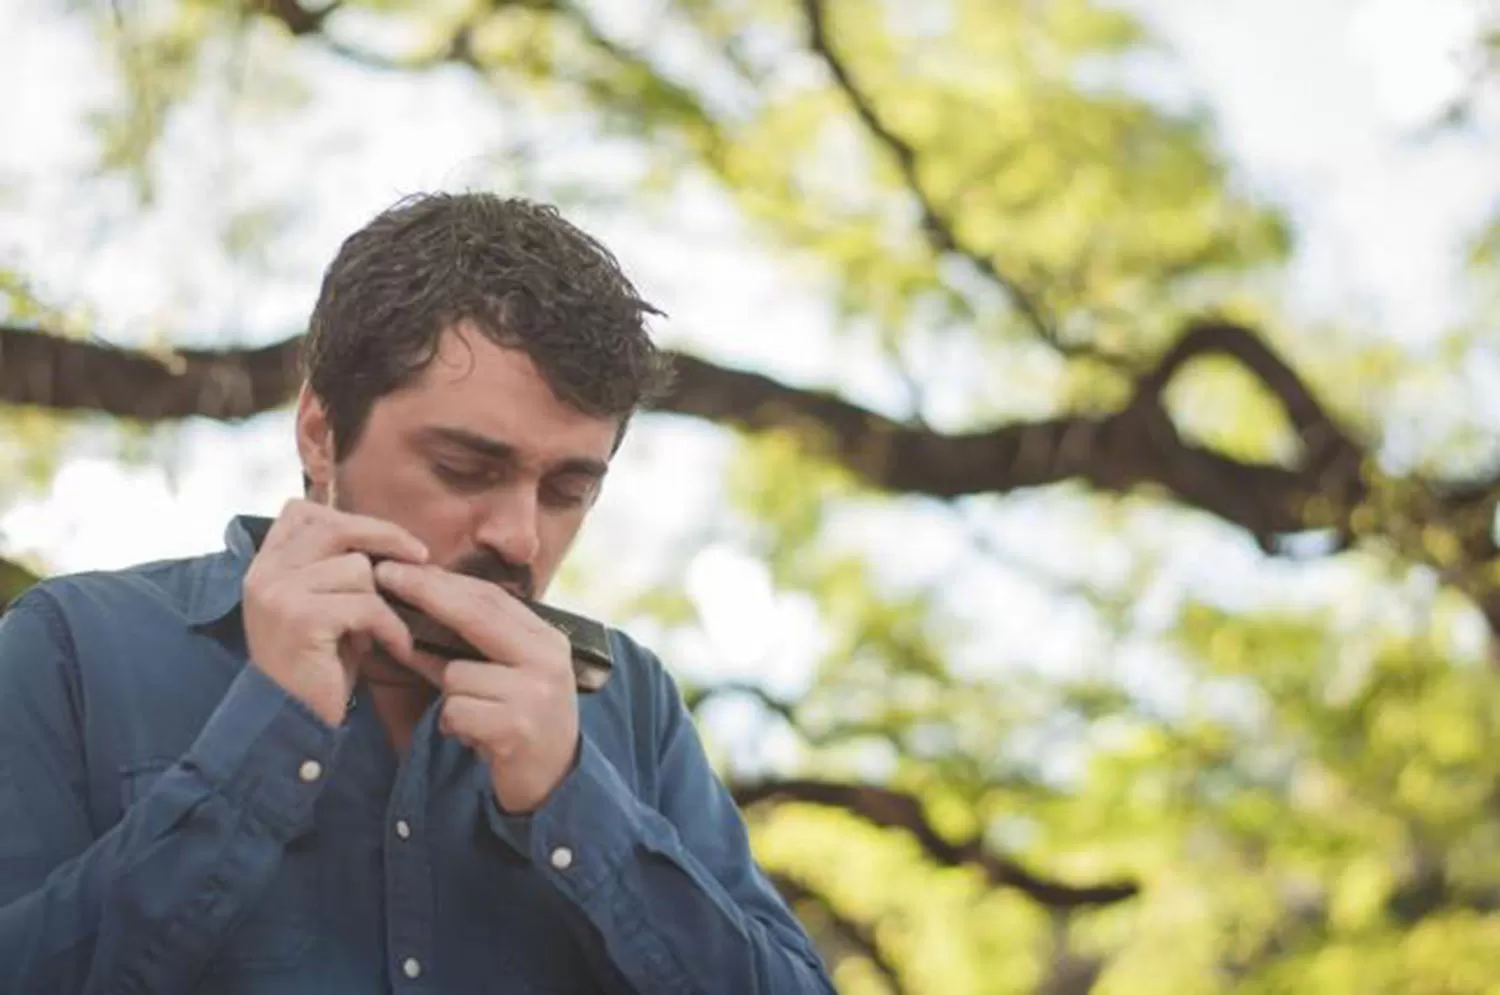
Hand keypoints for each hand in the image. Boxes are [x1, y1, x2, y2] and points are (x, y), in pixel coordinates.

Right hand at [242, 499, 427, 726]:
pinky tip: (391, 648)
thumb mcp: (319, 603)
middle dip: (386, 539)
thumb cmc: (317, 662)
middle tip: (421, 557)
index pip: (303, 511)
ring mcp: (279, 593)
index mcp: (265, 563)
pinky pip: (367, 605)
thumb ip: (333, 565)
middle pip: (336, 527)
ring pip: (358, 569)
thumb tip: (390, 537)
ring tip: (376, 631)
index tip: (388, 539)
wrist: (291, 721)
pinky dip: (389, 628)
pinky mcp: (302, 618)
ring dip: (382, 602)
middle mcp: (264, 572)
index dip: (352, 519)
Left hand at [373, 560, 578, 813]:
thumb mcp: (505, 677)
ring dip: (450, 698)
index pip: (490, 598)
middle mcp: (547, 659)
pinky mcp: (517, 727)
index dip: (442, 581)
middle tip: (386, 577)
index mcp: (546, 640)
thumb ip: (468, 648)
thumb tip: (411, 617)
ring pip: (457, 674)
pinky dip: (454, 725)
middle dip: (426, 595)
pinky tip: (476, 739)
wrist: (556, 784)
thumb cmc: (521, 723)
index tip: (402, 567)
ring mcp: (535, 692)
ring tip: (474, 718)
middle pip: (476, 615)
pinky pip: (457, 711)